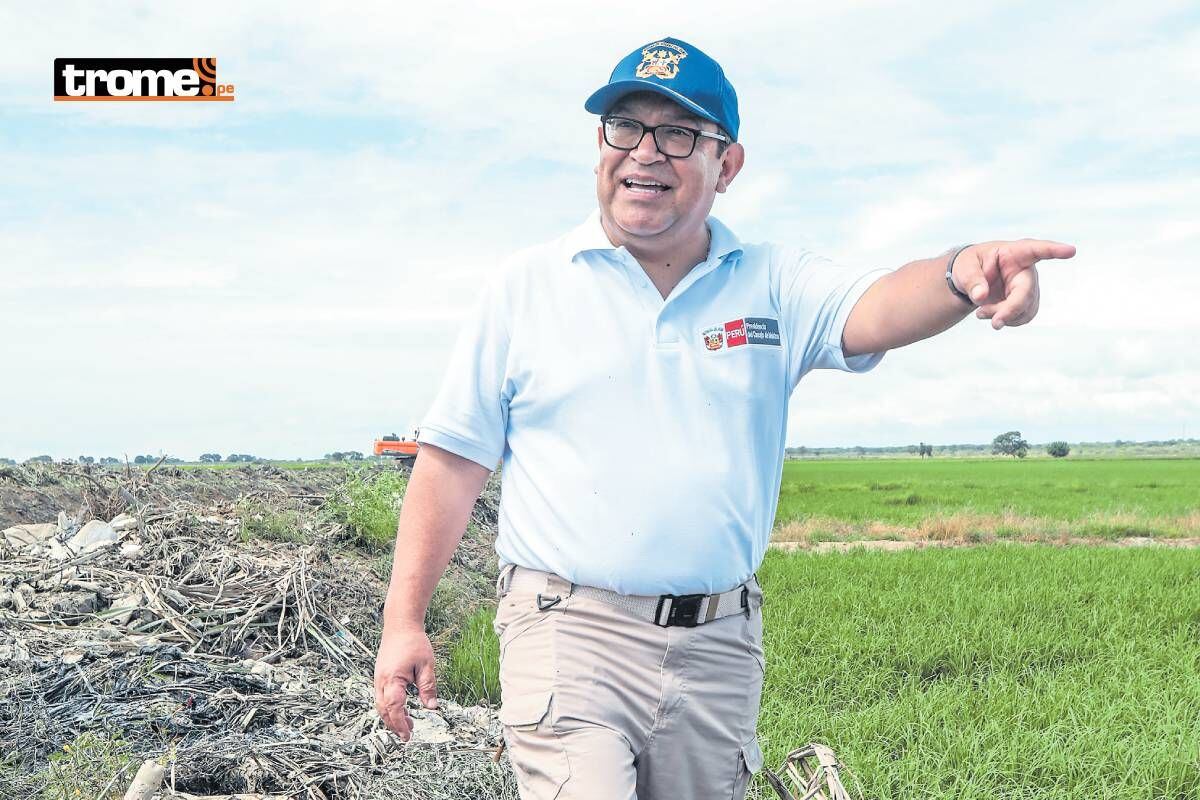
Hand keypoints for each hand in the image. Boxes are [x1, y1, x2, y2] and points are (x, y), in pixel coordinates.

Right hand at [374, 624, 438, 740]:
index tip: (408, 735)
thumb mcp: (426, 665)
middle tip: (407, 735)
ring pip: (380, 705)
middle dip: (394, 725)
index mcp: (392, 679)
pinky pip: (381, 697)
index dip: (400, 724)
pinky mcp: (380, 676)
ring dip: (391, 717)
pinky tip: (400, 709)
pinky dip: (389, 707)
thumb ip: (428, 687)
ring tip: (407, 724)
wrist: (400, 625)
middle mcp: (381, 681)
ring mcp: (378, 679)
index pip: (394, 708)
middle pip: (384, 710)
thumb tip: (431, 707)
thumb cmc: (414, 643)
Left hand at [953, 239, 1076, 328]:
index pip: (1036, 249)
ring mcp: (1028, 286)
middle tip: (994, 323)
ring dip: (1005, 317)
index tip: (1070, 251)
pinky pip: (1024, 317)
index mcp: (1014, 253)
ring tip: (981, 313)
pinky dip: (1008, 321)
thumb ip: (971, 280)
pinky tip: (993, 316)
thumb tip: (981, 296)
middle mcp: (1026, 269)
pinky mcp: (1026, 302)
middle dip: (1011, 309)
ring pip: (1027, 308)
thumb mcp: (963, 268)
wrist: (968, 280)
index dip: (1054, 251)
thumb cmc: (968, 266)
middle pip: (1027, 291)